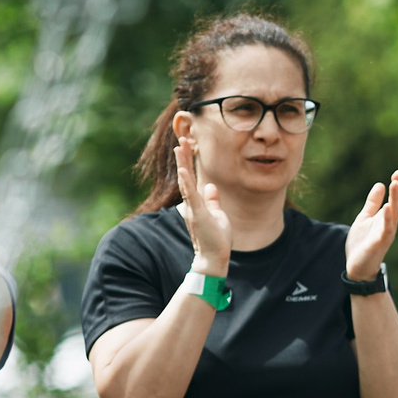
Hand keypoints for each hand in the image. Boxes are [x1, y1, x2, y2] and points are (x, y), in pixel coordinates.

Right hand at [175, 135, 234, 273]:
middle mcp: (192, 203)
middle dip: (184, 157)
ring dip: (183, 164)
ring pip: (186, 182)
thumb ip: (212, 200)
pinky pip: (191, 196)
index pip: (192, 177)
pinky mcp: (198, 215)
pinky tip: (183, 170)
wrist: (213, 259)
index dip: (189, 161)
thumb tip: (211, 186)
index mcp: (198, 202)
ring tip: (179, 147)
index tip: (187, 145)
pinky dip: (186, 182)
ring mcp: (194, 209)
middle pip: (186, 176)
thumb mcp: (217, 215)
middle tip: (181, 138)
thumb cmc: (215, 239)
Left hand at [346, 171, 397, 278]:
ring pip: (394, 214)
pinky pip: (386, 229)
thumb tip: (380, 184)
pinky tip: (387, 207)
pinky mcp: (379, 243)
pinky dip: (387, 218)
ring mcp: (386, 234)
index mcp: (387, 219)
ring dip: (395, 199)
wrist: (357, 267)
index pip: (397, 200)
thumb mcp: (365, 218)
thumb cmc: (362, 243)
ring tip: (395, 184)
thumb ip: (372, 203)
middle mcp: (390, 225)